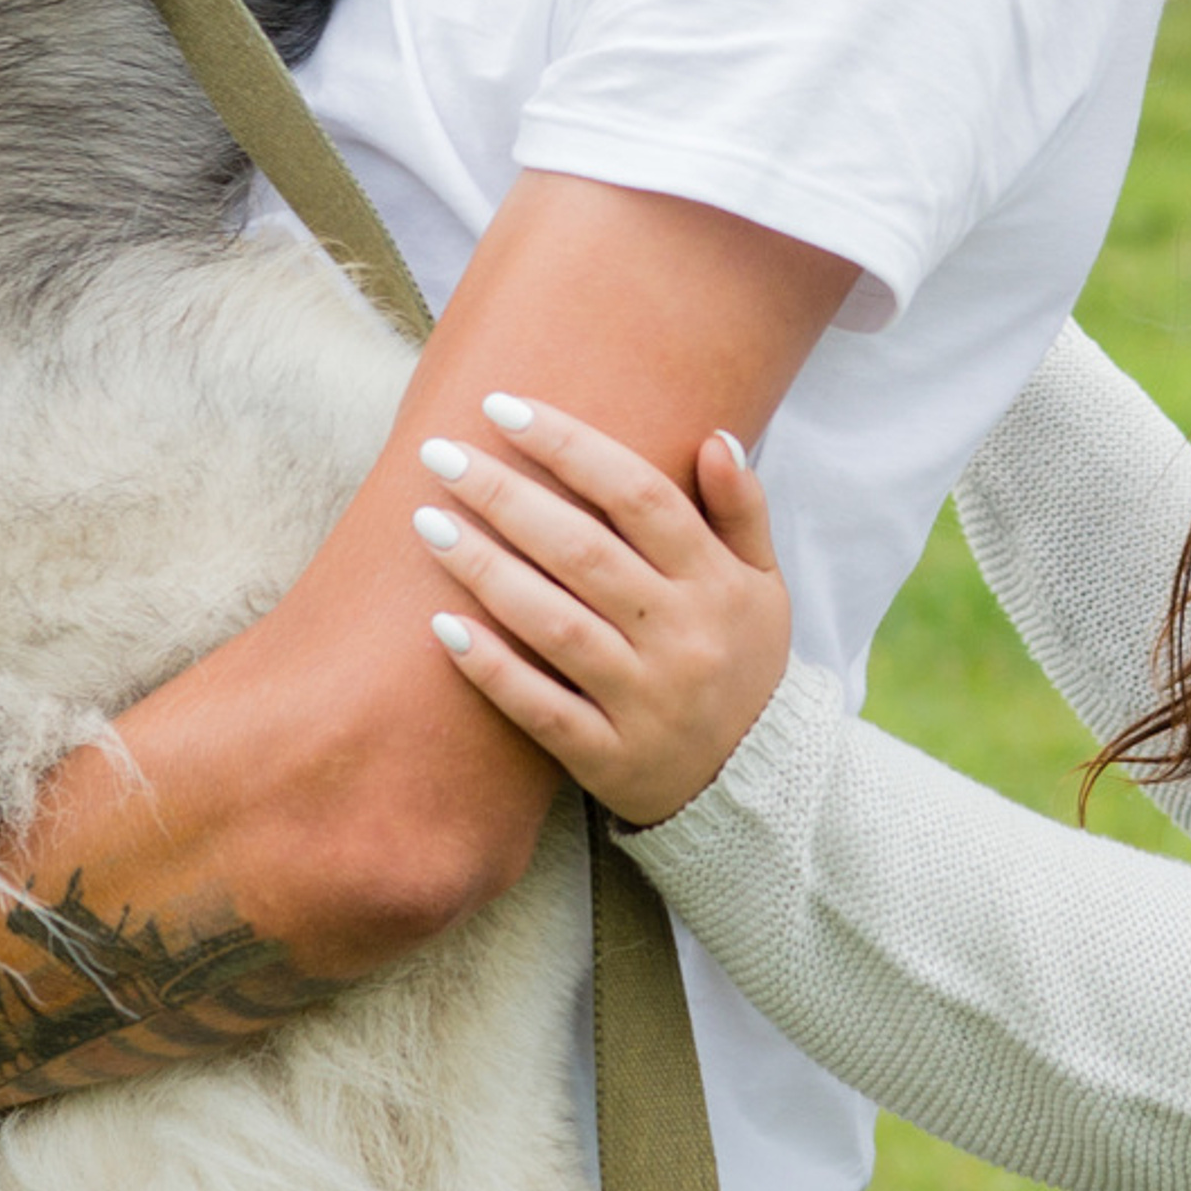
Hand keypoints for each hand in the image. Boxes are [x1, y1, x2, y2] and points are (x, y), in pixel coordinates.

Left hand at [411, 401, 790, 825]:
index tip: (504, 408)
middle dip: (507, 496)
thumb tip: (714, 435)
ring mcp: (644, 700)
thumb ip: (741, 508)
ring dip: (486, 571)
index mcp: (714, 581)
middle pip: (584, 553)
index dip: (571, 446)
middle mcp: (680, 636)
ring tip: (428, 521)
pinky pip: (542, 709)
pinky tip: (442, 627)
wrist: (755, 781)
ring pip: (555, 626)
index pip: (639, 496)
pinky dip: (493, 669)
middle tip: (441, 453)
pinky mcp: (608, 757)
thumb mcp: (762, 580)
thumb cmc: (743, 658)